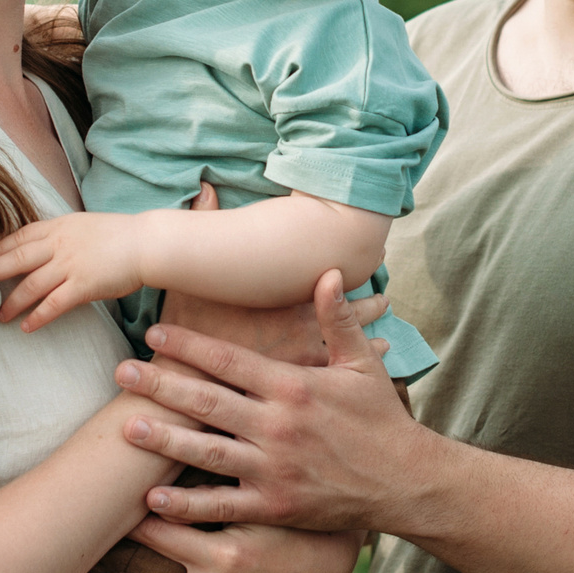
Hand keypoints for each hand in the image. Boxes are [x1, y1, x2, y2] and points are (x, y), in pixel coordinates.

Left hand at [0, 213, 147, 331]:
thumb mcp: (84, 225)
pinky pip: (53, 304)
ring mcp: (69, 265)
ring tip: (1, 315)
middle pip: (16, 259)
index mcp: (58, 226)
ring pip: (30, 285)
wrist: (145, 242)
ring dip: (12, 302)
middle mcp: (58, 244)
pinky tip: (27, 327)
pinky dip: (37, 316)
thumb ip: (63, 235)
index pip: (19, 237)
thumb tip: (45, 247)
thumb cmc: (119, 235)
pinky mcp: (82, 285)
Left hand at [116, 271, 429, 532]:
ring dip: (164, 439)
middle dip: (161, 384)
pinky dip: (188, 502)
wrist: (405, 483)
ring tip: (126, 427)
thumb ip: (338, 319)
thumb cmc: (381, 420)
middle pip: (208, 401)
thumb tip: (327, 270)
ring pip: (207, 451)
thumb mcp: (363, 364)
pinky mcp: (275, 506)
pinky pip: (223, 504)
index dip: (189, 346)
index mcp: (294, 386)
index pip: (230, 360)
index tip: (153, 332)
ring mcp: (274, 468)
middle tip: (120, 372)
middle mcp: (279, 426)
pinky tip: (153, 497)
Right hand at [162, 185, 389, 367]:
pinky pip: (338, 376)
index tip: (374, 257)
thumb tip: (203, 186)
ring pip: (349, 346)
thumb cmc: (188, 330)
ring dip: (368, 339)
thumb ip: (204, 226)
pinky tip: (369, 369)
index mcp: (283, 296)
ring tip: (387, 337)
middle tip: (385, 297)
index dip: (352, 268)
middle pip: (347, 312)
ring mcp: (304, 358)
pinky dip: (356, 370)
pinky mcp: (299, 386)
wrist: (187, 385)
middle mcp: (302, 326)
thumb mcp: (193, 274)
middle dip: (368, 304)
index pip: (330, 278)